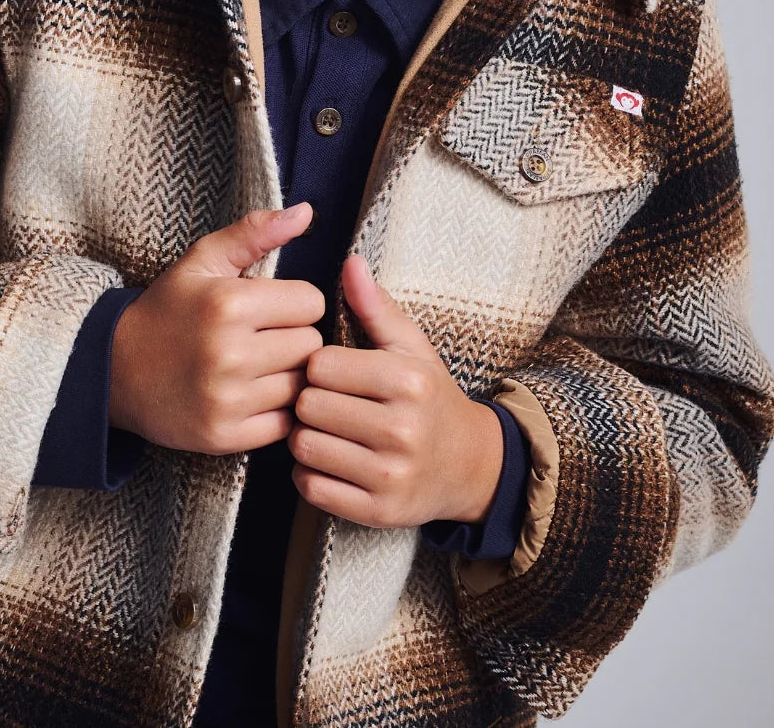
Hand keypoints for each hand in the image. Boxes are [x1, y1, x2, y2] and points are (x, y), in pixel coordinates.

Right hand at [109, 203, 323, 454]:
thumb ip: (255, 232)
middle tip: (265, 338)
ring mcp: (227, 400)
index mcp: (229, 304)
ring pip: (302, 386)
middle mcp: (230, 354)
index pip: (312, 303)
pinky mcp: (225, 437)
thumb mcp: (203, 261)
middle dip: (294, 338)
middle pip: (311, 346)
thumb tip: (307, 212)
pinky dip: (276, 411)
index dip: (295, 302)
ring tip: (259, 366)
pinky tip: (252, 395)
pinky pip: (285, 424)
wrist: (114, 371)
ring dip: (287, 376)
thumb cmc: (168, 309)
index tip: (272, 308)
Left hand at [287, 254, 503, 528]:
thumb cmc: (429, 397)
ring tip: (326, 429)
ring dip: (306, 436)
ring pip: (304, 445)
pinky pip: (311, 486)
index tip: (333, 372)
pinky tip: (331, 459)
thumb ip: (376, 306)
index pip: (320, 365)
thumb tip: (350, 262)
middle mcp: (402, 430)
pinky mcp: (378, 511)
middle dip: (310, 401)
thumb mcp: (412, 347)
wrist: (469, 466)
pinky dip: (310, 472)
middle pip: (308, 405)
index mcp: (408, 381)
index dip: (318, 366)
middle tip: (327, 402)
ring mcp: (391, 475)